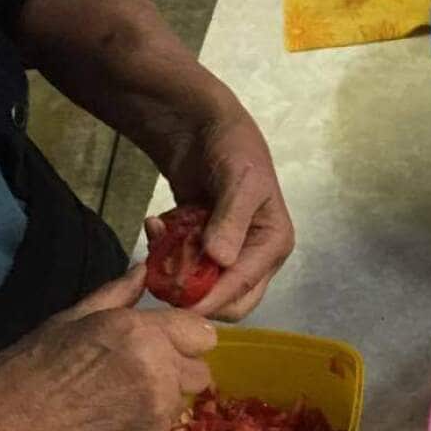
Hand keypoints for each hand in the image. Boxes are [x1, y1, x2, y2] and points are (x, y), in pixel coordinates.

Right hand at [0, 265, 215, 430]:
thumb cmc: (31, 371)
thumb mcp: (70, 321)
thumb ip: (117, 295)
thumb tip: (144, 270)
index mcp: (141, 334)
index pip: (202, 332)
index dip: (184, 335)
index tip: (163, 340)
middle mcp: (160, 371)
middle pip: (199, 366)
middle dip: (177, 364)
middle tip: (137, 368)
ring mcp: (159, 410)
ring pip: (184, 394)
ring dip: (166, 391)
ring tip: (122, 393)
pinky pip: (169, 421)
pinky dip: (152, 417)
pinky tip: (116, 415)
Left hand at [152, 102, 294, 320]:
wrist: (203, 127)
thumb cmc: (232, 148)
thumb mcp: (238, 180)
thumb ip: (230, 220)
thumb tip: (222, 260)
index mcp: (274, 243)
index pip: (245, 286)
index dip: (212, 298)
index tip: (177, 303)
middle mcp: (256, 255)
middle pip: (228, 300)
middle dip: (194, 292)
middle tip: (162, 273)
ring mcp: (228, 252)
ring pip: (202, 286)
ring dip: (175, 268)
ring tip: (158, 233)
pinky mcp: (203, 245)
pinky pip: (183, 265)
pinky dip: (165, 252)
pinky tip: (157, 223)